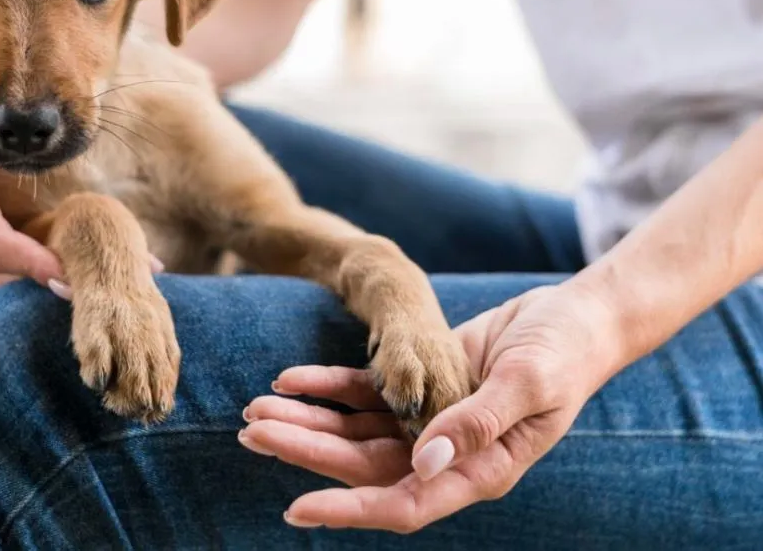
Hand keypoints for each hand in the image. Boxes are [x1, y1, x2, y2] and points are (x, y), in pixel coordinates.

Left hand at [238, 283, 622, 532]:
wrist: (574, 317)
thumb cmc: (565, 354)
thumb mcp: (528, 384)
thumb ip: (477, 425)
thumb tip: (424, 465)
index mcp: (478, 471)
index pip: (402, 503)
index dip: (349, 509)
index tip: (298, 508)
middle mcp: (444, 455)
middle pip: (362, 466)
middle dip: (305, 452)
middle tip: (251, 435)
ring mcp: (428, 421)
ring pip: (354, 431)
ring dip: (306, 421)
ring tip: (255, 410)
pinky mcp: (419, 385)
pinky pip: (363, 391)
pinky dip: (327, 386)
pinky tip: (290, 378)